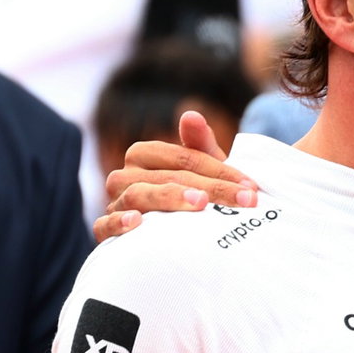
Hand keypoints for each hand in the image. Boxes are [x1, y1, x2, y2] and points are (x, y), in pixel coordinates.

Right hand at [94, 111, 257, 242]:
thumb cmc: (189, 196)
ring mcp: (113, 202)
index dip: (220, 170)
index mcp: (143, 155)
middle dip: (211, 188)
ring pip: (139, 196)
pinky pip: (103, 226)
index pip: (183, 158)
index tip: (251, 186)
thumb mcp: (200, 172)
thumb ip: (198, 145)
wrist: (168, 238)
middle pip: (169, 177)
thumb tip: (191, 114)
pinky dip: (118, 223)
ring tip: (201, 204)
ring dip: (170, 198)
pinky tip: (137, 222)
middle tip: (243, 200)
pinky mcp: (103, 231)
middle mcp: (124, 176)